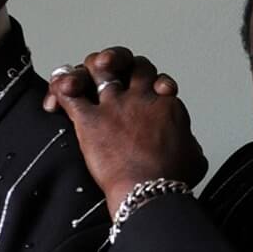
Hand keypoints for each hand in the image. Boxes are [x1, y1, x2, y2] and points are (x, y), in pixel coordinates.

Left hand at [42, 47, 206, 217]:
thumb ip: (189, 145)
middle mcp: (139, 97)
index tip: (151, 93)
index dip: (152, 81)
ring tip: (79, 79)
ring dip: (85, 69)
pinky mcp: (90, 120)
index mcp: (165, 105)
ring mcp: (114, 105)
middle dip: (117, 60)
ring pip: (96, 67)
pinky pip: (68, 93)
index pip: (156, 79)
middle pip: (128, 61)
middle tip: (108, 71)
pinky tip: (57, 97)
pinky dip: (59, 89)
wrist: (150, 191)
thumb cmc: (173, 181)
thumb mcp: (195, 158)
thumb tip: (189, 148)